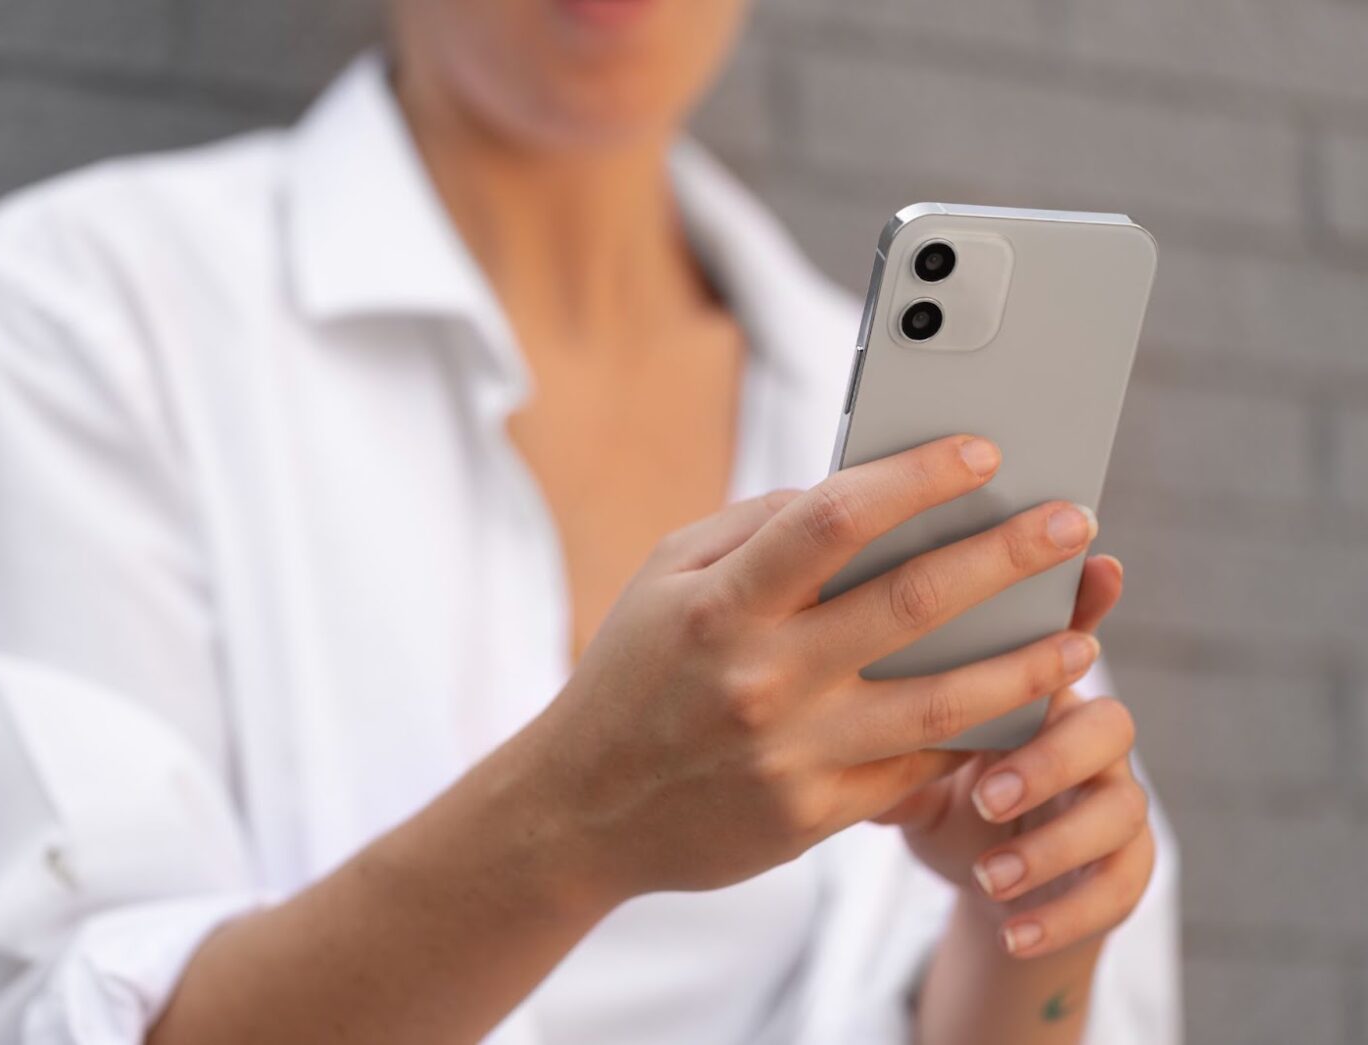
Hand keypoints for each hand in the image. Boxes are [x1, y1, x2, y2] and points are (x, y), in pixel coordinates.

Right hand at [514, 434, 1102, 904]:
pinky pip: (918, 766)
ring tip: (1082, 634)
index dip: (918, 477)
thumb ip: (753, 528)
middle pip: (913, 602)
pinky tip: (1022, 708)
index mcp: (720, 603)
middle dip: (1007, 555)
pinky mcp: (814, 815)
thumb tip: (854, 492)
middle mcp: (761, 675)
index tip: (982, 453)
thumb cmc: (628, 677)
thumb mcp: (663, 579)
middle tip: (1073, 524)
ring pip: (942, 700)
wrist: (581, 811)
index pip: (836, 518)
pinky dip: (978, 735)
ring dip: (1026, 661)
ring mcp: (793, 752)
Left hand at [877, 557, 1156, 958]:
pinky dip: (1064, 914)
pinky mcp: (1125, 867)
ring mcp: (1114, 799)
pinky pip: (1120, 887)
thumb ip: (875, 700)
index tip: (1091, 578)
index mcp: (1034, 684)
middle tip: (986, 792)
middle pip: (1100, 726)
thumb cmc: (931, 776)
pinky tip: (1014, 930)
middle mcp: (1084, 732)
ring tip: (992, 876)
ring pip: (1119, 810)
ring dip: (1054, 843)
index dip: (1083, 609)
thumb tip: (810, 662)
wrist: (990, 871)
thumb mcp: (897, 737)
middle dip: (1047, 759)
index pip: (1062, 640)